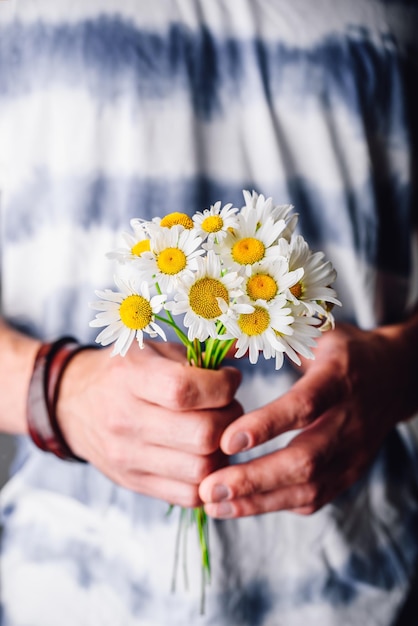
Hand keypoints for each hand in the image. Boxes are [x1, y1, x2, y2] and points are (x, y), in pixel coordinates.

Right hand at [57, 341, 241, 506]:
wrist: (74, 404)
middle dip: (230, 420)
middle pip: (202, 435)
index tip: (229, 380)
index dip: (222, 386)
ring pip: (201, 470)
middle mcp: (125, 420)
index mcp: (130, 377)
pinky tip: (206, 455)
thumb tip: (246, 351)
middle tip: (228, 408)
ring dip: (223, 452)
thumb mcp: (154, 348)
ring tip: (218, 432)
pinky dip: (209, 478)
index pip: (185, 390)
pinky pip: (189, 496)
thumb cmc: (124, 371)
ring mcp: (128, 457)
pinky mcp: (134, 483)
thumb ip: (199, 352)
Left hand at [199, 319, 417, 517]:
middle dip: (254, 478)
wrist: (396, 377)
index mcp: (337, 378)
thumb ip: (272, 340)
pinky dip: (275, 505)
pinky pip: (314, 499)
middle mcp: (349, 420)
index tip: (225, 441)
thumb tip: (222, 341)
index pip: (303, 406)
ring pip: (309, 488)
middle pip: (305, 459)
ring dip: (258, 501)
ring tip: (214, 504)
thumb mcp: (313, 333)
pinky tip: (240, 505)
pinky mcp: (350, 472)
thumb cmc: (342, 352)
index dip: (265, 425)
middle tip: (209, 488)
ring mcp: (353, 452)